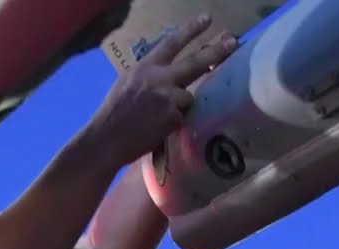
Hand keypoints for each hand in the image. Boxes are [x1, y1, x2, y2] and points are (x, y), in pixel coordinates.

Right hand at [83, 14, 238, 167]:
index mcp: (144, 67)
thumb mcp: (128, 83)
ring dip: (180, 107)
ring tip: (157, 118)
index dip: (190, 30)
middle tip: (233, 41)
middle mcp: (157, 77)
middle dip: (216, 50)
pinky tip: (156, 129)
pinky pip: (182, 117)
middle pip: (194, 61)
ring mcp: (166, 96)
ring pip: (189, 97)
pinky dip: (173, 123)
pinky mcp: (171, 116)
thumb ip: (150, 75)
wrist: (105, 139)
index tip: (206, 19)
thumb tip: (173, 71)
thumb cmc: (115, 115)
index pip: (171, 43)